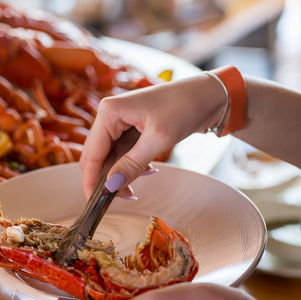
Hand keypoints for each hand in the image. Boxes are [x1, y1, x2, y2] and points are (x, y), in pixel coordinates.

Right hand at [79, 73, 225, 198]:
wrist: (208, 95)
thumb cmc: (185, 107)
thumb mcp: (159, 139)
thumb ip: (132, 164)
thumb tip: (110, 186)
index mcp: (110, 112)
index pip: (92, 153)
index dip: (91, 181)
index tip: (95, 203)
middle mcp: (110, 115)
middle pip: (96, 156)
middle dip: (108, 179)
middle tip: (125, 196)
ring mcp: (119, 121)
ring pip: (109, 157)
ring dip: (121, 173)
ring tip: (140, 184)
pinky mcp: (130, 127)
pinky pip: (122, 152)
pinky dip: (131, 165)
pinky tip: (149, 169)